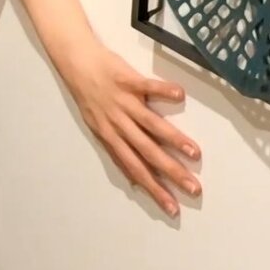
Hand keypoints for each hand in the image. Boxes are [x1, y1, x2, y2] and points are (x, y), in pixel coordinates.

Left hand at [56, 40, 200, 216]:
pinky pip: (146, 85)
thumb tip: (134, 179)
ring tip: (194, 153)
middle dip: (170, 172)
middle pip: (146, 152)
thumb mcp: (98, 126)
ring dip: (173, 138)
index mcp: (110, 136)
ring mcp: (121, 101)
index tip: (172, 207)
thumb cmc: (90, 95)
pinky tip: (180, 95)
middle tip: (193, 188)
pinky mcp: (125, 79)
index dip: (153, 188)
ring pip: (149, 124)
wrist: (74, 61)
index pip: (134, 168)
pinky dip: (162, 90)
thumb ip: (117, 149)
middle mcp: (116, 123)